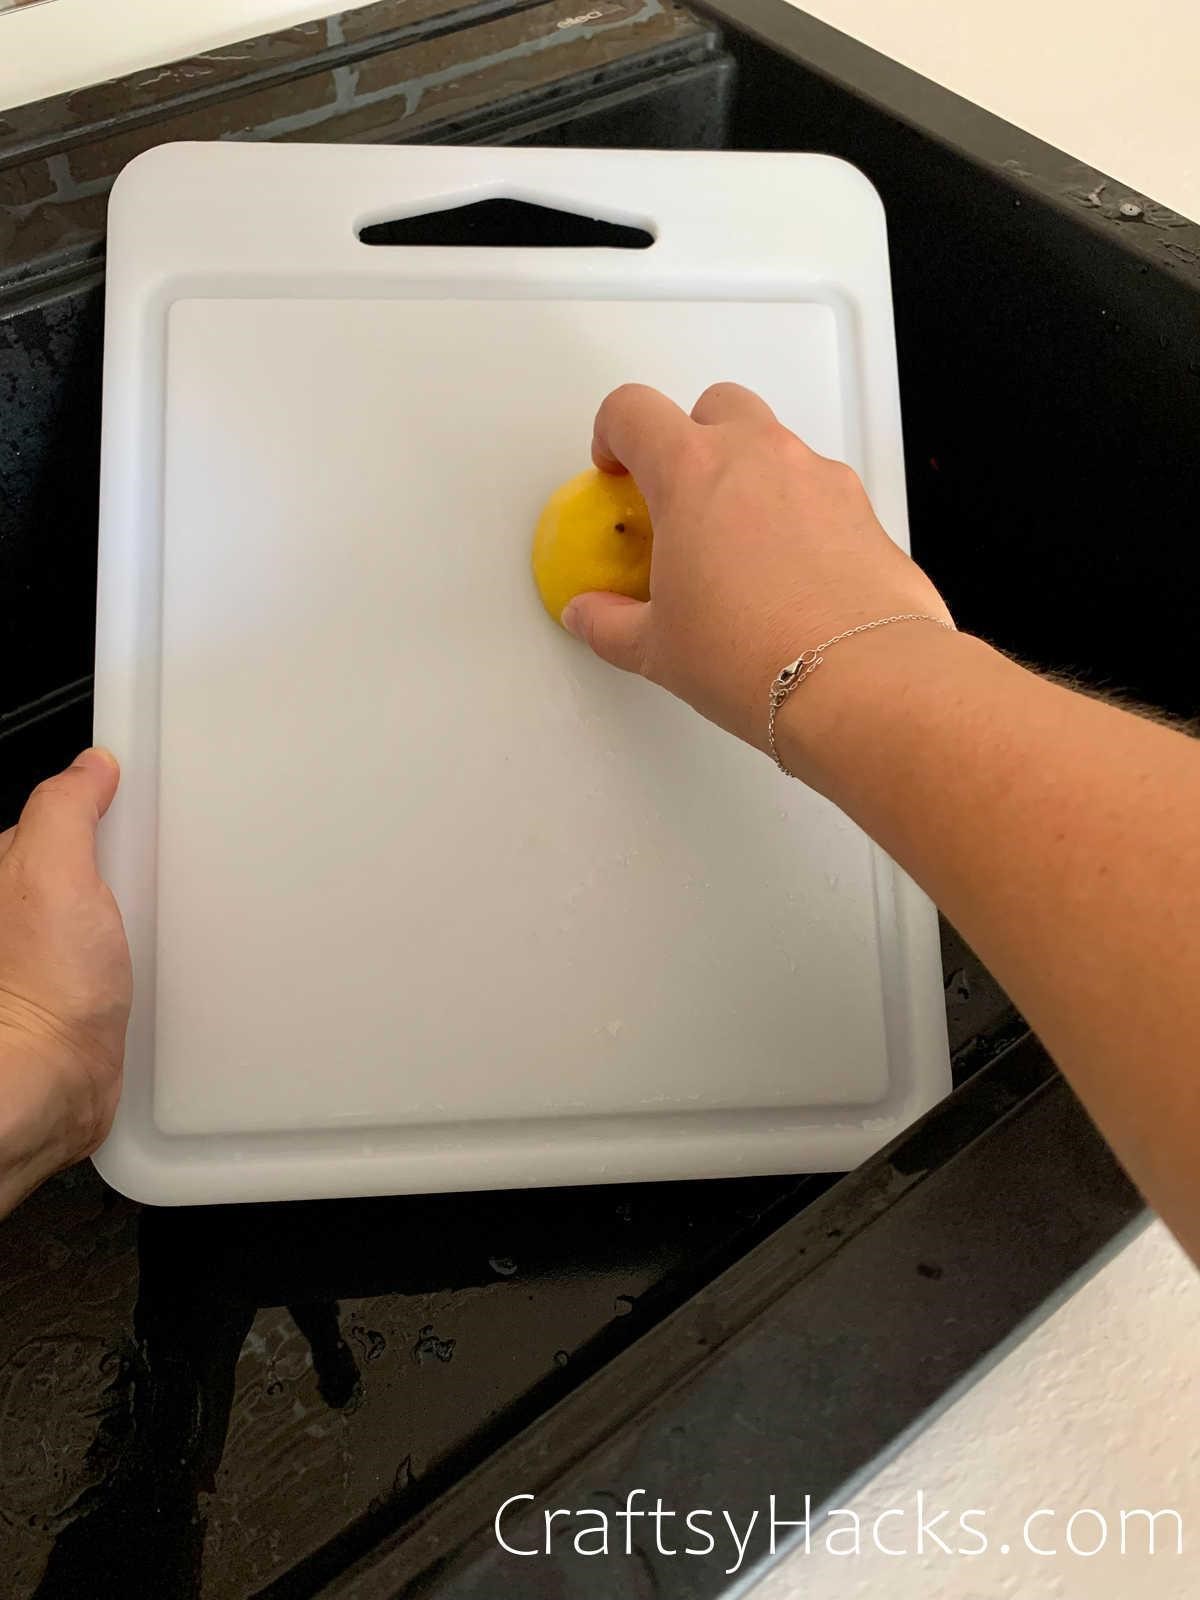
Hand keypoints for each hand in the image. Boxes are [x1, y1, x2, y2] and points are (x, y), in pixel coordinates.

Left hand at [0, 749, 130, 1215]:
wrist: (51, 1084)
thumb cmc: (40, 996)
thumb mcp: (51, 872)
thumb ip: (64, 807)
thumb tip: (89, 766)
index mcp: (8, 870)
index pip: (64, 809)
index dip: (108, 804)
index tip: (139, 815)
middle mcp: (21, 910)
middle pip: (93, 855)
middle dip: (128, 861)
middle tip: (143, 882)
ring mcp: (51, 951)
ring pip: (111, 903)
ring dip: (139, 909)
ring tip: (146, 927)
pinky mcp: (81, 989)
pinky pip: (124, 948)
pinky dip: (142, 950)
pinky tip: (144, 962)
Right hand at [561, 382, 950, 758]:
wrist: (858, 682)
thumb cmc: (751, 656)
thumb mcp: (656, 648)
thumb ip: (610, 622)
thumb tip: (589, 616)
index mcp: (691, 471)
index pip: (633, 411)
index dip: (612, 432)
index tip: (613, 467)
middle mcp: (759, 456)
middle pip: (716, 405)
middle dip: (691, 436)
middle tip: (679, 497)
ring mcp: (818, 476)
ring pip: (775, 445)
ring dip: (750, 475)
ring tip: (738, 546)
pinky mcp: (863, 509)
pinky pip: (819, 490)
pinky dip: (798, 513)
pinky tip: (790, 573)